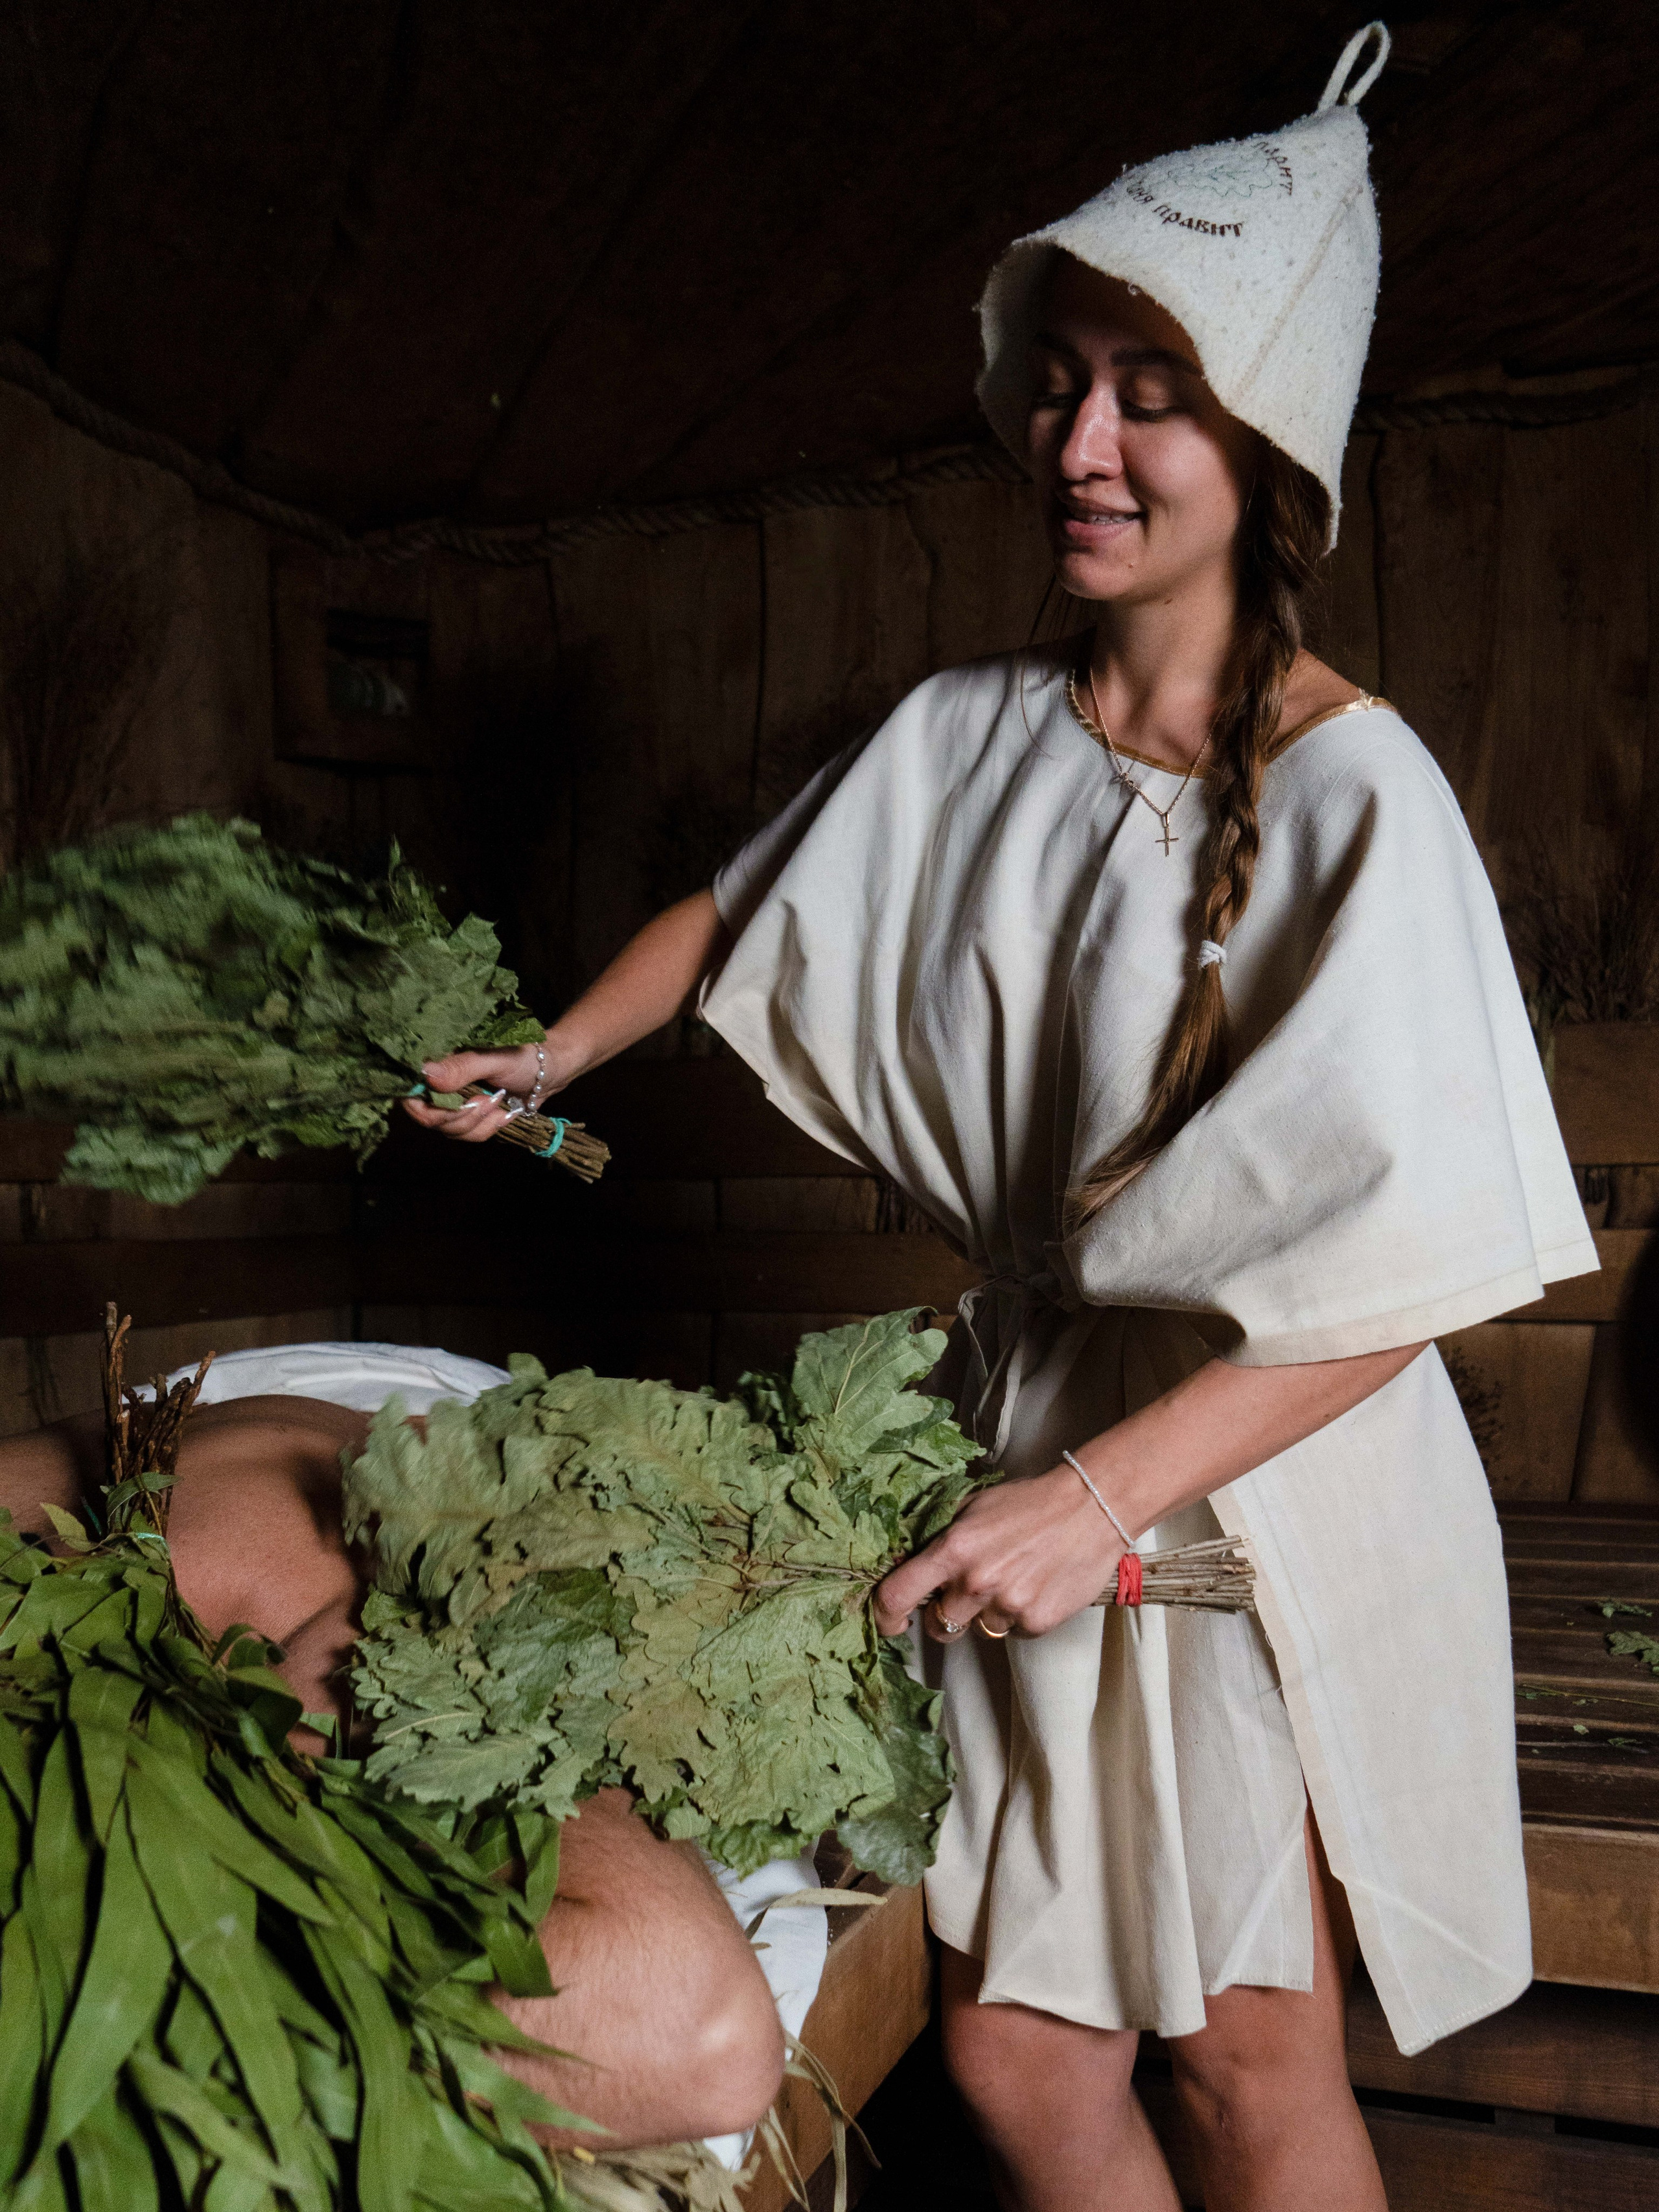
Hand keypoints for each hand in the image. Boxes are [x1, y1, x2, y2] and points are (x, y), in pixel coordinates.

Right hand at [402, 1037, 561, 1145]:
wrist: (550, 1069)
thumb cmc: (523, 1054)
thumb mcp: (495, 1058)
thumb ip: (463, 1067)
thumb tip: (426, 1074)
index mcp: (439, 1063)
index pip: (409, 1092)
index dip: (423, 1106)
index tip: (455, 1105)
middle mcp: (440, 1084)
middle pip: (428, 1117)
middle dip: (461, 1117)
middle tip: (489, 1100)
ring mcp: (454, 1102)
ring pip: (449, 1130)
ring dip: (478, 1122)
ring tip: (500, 1102)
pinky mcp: (470, 1117)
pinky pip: (468, 1135)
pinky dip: (488, 1128)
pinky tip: (504, 1113)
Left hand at [872, 1465, 1127, 1643]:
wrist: (1091, 1507)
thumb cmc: (1029, 1503)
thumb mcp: (973, 1505)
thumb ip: (938, 1534)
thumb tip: (904, 1559)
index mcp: (954, 1549)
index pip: (897, 1594)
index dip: (885, 1615)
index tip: (891, 1621)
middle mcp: (977, 1582)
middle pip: (939, 1625)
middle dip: (945, 1615)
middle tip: (967, 1592)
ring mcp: (1009, 1606)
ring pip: (980, 1630)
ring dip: (988, 1613)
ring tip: (1013, 1579)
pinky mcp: (1038, 1623)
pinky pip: (1014, 1632)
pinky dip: (1019, 1617)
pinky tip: (1035, 1586)